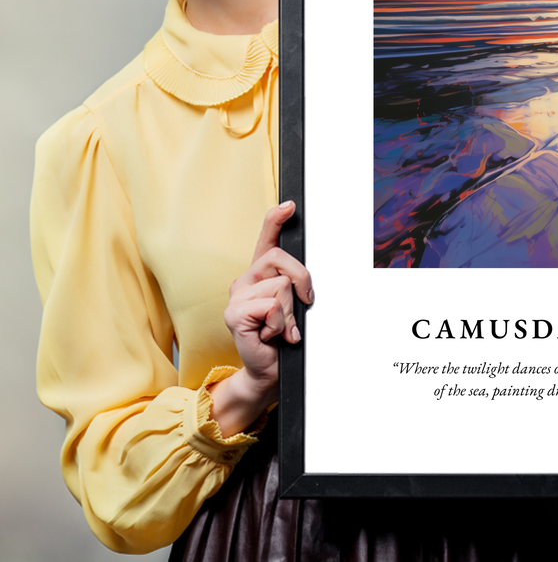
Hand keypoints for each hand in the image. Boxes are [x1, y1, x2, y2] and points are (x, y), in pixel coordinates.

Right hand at [209, 201, 313, 435]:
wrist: (269, 370)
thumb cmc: (283, 337)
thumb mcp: (294, 305)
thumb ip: (295, 285)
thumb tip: (305, 278)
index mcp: (260, 274)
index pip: (266, 239)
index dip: (276, 219)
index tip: (290, 206)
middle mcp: (245, 280)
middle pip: (281, 259)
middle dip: (302, 281)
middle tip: (303, 305)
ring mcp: (236, 296)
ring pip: (281, 286)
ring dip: (290, 312)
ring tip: (281, 328)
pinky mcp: (234, 314)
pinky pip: (272, 306)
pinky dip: (280, 324)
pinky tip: (271, 335)